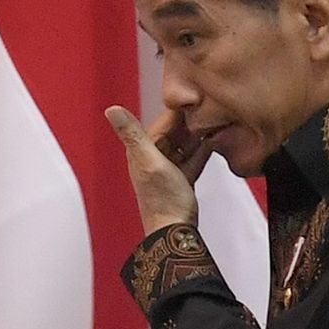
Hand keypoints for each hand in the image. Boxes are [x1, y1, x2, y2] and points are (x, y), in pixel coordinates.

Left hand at [105, 105, 211, 234]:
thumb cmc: (163, 199)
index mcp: (142, 151)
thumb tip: (111, 108)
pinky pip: (194, 159)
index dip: (178, 111)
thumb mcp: (150, 161)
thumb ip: (133, 134)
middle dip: (191, 121)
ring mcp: (168, 170)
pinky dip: (203, 150)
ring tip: (217, 121)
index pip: (162, 123)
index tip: (195, 96)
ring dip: (199, 134)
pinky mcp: (182, 180)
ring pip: (185, 144)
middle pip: (175, 133)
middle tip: (212, 107)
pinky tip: (216, 141)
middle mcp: (153, 158)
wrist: (174, 232)